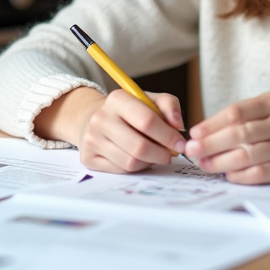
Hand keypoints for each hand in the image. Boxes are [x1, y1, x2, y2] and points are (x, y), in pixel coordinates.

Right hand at [35, 86, 186, 173]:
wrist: (98, 119)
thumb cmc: (130, 111)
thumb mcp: (150, 100)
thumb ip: (169, 106)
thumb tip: (178, 125)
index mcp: (117, 99)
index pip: (147, 121)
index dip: (168, 136)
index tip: (180, 143)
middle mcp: (101, 118)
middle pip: (139, 146)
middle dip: (161, 154)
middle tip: (171, 154)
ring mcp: (92, 139)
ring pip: (131, 162)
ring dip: (150, 162)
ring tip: (155, 154)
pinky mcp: (89, 157)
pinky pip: (121, 170)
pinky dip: (136, 167)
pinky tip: (140, 158)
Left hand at [184, 93, 269, 183]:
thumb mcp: (262, 105)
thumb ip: (236, 116)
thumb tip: (200, 135)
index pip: (237, 113)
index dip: (212, 124)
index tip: (194, 133)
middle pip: (241, 135)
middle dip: (211, 144)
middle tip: (192, 150)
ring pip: (249, 156)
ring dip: (221, 162)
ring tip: (204, 163)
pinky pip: (261, 174)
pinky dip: (240, 175)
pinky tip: (226, 174)